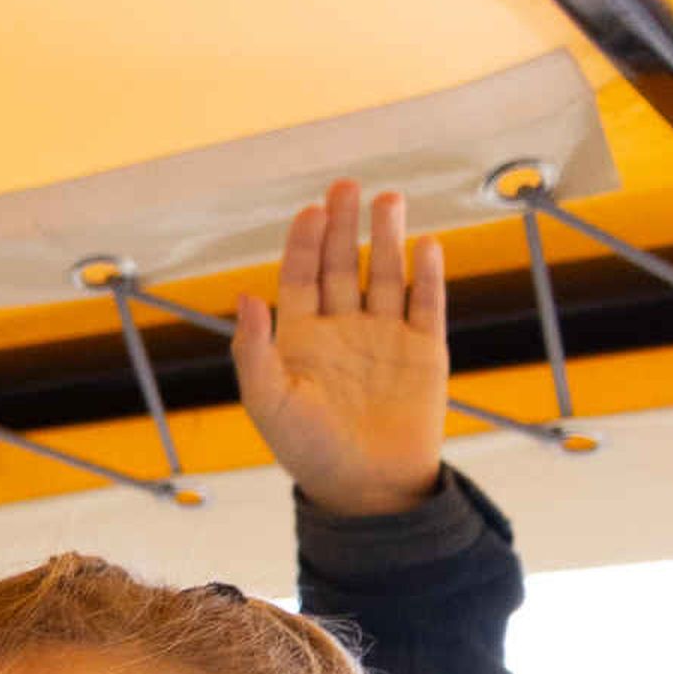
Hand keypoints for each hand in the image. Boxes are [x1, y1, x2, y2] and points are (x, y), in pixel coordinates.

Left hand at [232, 180, 448, 517]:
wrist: (366, 487)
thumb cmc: (307, 450)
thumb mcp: (268, 402)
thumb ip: (253, 350)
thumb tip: (244, 295)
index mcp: (299, 337)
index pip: (300, 277)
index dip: (302, 243)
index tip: (309, 211)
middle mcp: (341, 328)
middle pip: (341, 264)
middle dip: (343, 226)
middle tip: (346, 186)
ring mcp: (384, 335)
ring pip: (385, 274)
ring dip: (386, 238)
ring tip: (388, 201)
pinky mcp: (425, 350)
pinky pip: (427, 303)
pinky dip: (427, 275)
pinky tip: (426, 246)